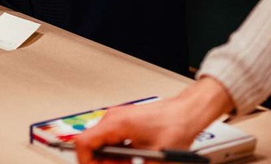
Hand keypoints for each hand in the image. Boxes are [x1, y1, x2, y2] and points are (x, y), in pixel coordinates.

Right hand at [73, 79, 233, 162]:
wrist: (187, 112)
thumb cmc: (174, 126)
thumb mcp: (153, 158)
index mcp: (115, 124)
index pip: (83, 143)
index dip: (86, 162)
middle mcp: (112, 118)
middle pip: (91, 145)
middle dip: (100, 163)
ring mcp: (117, 118)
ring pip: (101, 143)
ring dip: (110, 159)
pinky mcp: (124, 121)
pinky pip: (111, 139)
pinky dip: (117, 153)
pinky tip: (131, 159)